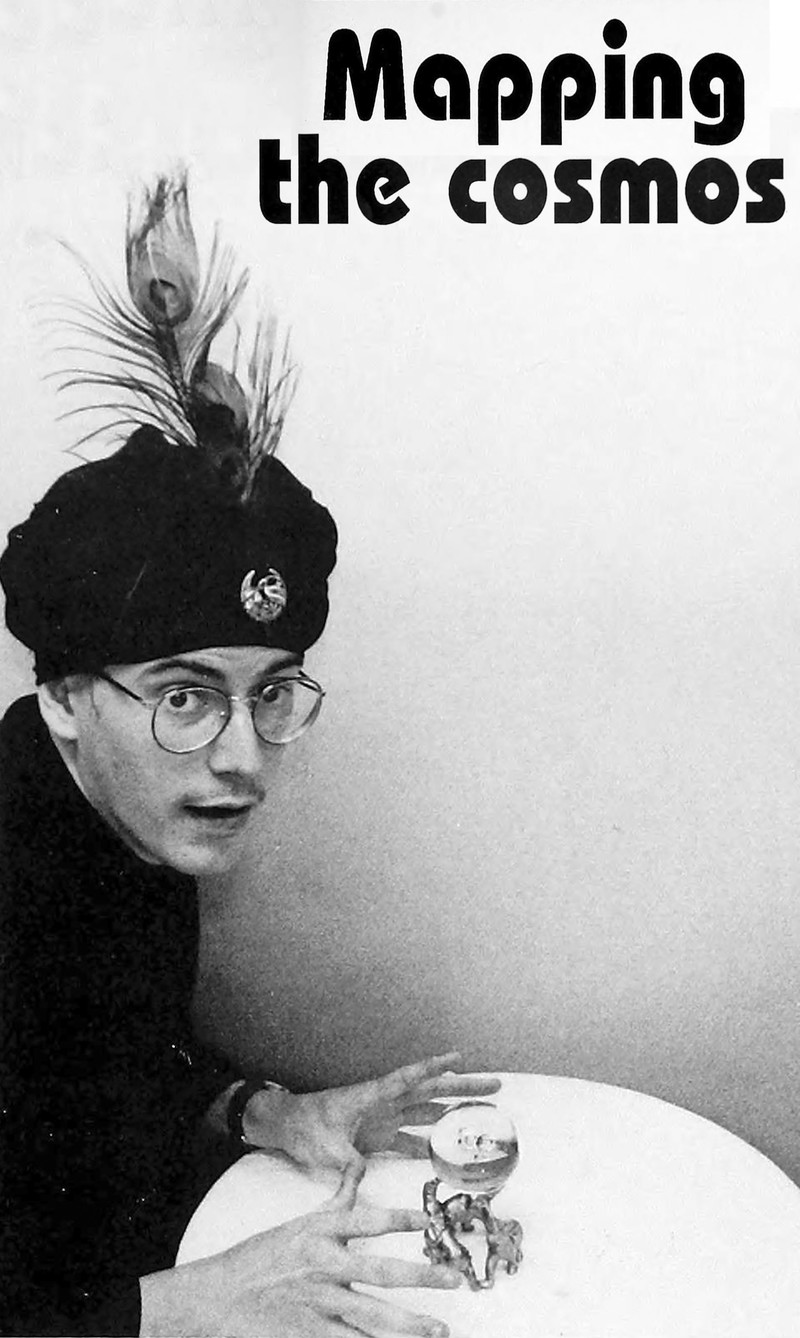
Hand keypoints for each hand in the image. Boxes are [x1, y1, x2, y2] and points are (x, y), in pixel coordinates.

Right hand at [140, 1164, 458, 1336]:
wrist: (218, 1295)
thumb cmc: (262, 1256)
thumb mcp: (300, 1220)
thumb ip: (338, 1198)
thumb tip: (358, 1165)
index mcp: (321, 1231)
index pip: (369, 1220)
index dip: (402, 1218)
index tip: (431, 1220)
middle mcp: (322, 1264)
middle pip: (380, 1271)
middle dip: (420, 1277)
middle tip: (453, 1280)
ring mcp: (316, 1302)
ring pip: (371, 1316)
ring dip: (409, 1324)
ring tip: (440, 1329)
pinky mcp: (308, 1334)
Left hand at [244, 1051, 500, 1178]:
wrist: (289, 1126)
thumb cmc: (306, 1128)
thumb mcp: (325, 1147)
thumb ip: (346, 1160)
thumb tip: (362, 1174)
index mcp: (373, 1096)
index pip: (409, 1078)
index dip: (434, 1068)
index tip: (460, 1056)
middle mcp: (385, 1102)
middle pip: (430, 1091)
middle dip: (462, 1087)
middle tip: (494, 1084)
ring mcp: (385, 1117)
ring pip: (426, 1110)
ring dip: (453, 1110)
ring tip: (484, 1108)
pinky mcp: (379, 1134)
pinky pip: (412, 1136)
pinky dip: (430, 1142)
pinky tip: (448, 1151)